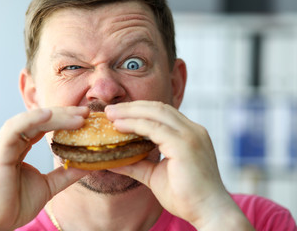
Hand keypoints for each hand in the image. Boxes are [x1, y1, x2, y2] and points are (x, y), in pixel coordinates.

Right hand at [0, 107, 89, 230]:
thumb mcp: (48, 186)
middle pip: (41, 120)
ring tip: (78, 117)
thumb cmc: (14, 205)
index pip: (45, 126)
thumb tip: (88, 165)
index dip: (65, 120)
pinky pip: (15, 128)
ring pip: (31, 120)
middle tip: (86, 111)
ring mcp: (4, 144)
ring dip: (56, 116)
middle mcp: (11, 142)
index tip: (86, 118)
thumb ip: (66, 174)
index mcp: (20, 147)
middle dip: (65, 114)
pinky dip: (32, 119)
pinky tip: (50, 115)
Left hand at [106, 101, 253, 229]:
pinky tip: (120, 126)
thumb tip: (112, 161)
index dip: (139, 110)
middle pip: (158, 108)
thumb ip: (136, 165)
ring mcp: (190, 135)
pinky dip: (135, 124)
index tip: (118, 114)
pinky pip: (155, 128)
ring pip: (156, 113)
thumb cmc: (185, 196)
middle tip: (109, 110)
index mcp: (189, 134)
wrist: (208, 212)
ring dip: (130, 112)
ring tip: (110, 114)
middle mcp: (192, 130)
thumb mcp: (154, 175)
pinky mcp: (184, 145)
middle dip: (132, 107)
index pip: (162, 113)